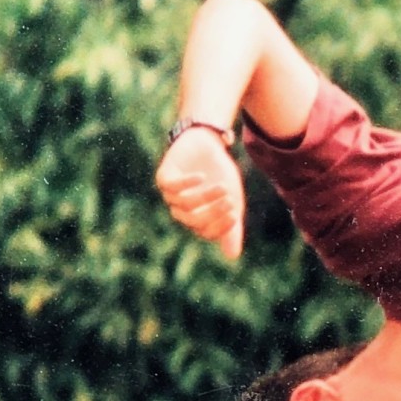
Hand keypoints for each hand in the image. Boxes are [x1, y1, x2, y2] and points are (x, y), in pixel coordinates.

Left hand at [156, 125, 245, 259]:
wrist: (208, 143)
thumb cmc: (219, 173)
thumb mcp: (232, 199)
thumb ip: (232, 226)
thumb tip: (232, 257)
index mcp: (197, 217)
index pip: (206, 231)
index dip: (220, 227)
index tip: (235, 215)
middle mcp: (182, 209)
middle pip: (193, 220)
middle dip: (213, 212)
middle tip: (230, 202)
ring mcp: (171, 194)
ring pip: (184, 204)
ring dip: (205, 197)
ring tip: (222, 187)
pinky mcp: (164, 177)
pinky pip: (171, 187)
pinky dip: (187, 184)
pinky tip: (202, 178)